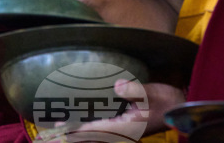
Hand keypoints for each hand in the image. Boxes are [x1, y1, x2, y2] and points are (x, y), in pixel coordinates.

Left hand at [34, 81, 183, 140]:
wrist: (179, 108)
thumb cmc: (166, 101)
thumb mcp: (152, 93)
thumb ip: (134, 90)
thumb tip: (117, 85)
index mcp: (123, 129)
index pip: (91, 132)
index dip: (71, 132)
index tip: (53, 131)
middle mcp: (118, 133)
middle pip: (86, 138)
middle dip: (65, 138)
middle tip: (44, 136)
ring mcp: (119, 132)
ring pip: (90, 136)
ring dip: (72, 135)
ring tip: (51, 132)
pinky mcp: (120, 127)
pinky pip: (97, 131)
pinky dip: (83, 129)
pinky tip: (74, 123)